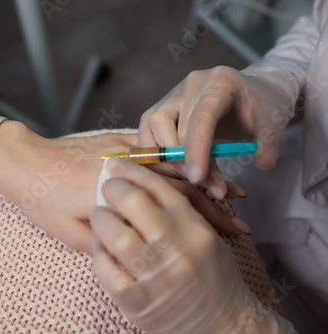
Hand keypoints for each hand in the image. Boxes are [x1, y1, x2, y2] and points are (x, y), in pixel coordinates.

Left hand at [0, 121, 248, 252]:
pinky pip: (154, 153)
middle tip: (239, 218)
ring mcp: (123, 151)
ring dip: (202, 180)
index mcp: (118, 192)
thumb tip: (134, 250)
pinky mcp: (118, 143)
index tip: (229, 231)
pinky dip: (177, 164)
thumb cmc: (43, 200)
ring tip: (228, 194)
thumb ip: (106, 243)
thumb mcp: (71, 233)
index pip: (174, 205)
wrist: (24, 161)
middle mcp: (126, 167)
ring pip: (172, 166)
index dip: (205, 219)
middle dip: (213, 201)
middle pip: (181, 183)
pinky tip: (195, 172)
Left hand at [91, 158, 293, 332]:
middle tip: (107, 187)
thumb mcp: (206, 238)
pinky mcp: (137, 302)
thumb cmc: (215, 277)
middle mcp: (175, 248)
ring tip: (99, 215)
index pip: (158, 186)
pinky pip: (106, 270)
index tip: (116, 165)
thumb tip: (146, 185)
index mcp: (193, 227)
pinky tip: (100, 247)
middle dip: (114, 189)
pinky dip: (98, 254)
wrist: (225, 327)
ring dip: (101, 220)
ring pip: (115, 235)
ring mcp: (155, 276)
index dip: (133, 171)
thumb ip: (180, 213)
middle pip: (134, 203)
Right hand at [139, 65, 296, 195]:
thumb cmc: (261, 108)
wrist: (250, 94)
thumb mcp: (274, 123)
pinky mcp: (161, 108)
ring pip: (151, 128)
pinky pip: (148, 133)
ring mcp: (172, 95)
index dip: (195, 149)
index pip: (201, 116)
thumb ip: (269, 143)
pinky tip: (178, 168)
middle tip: (209, 187)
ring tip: (194, 177)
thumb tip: (262, 164)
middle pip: (172, 126)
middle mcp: (190, 86)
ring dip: (166, 158)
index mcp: (219, 82)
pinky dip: (158, 154)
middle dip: (185, 162)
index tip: (197, 178)